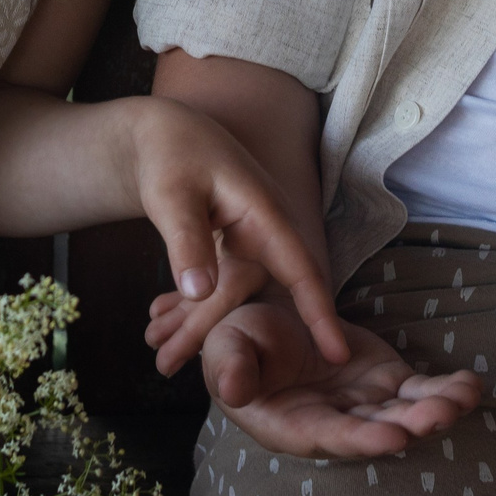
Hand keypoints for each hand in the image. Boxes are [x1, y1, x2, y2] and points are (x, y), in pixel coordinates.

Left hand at [124, 98, 349, 373]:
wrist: (162, 132)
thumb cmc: (171, 154)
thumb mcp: (171, 195)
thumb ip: (187, 242)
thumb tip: (199, 293)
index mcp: (265, 212)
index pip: (300, 269)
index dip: (318, 312)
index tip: (337, 353)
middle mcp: (265, 230)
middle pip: (247, 293)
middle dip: (209, 331)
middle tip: (166, 363)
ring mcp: (250, 239)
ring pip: (228, 294)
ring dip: (193, 323)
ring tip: (158, 355)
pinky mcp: (232, 247)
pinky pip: (216, 285)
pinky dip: (188, 305)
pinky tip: (161, 323)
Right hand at [200, 304, 480, 459]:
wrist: (269, 323)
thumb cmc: (240, 341)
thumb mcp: (227, 346)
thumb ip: (230, 367)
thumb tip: (232, 388)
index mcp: (294, 424)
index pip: (331, 437)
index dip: (361, 439)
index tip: (391, 437)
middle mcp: (336, 423)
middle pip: (377, 430)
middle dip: (410, 425)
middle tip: (438, 416)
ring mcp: (366, 404)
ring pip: (406, 413)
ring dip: (436, 409)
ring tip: (462, 398)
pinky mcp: (388, 383)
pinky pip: (422, 390)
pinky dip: (447, 389)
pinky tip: (470, 385)